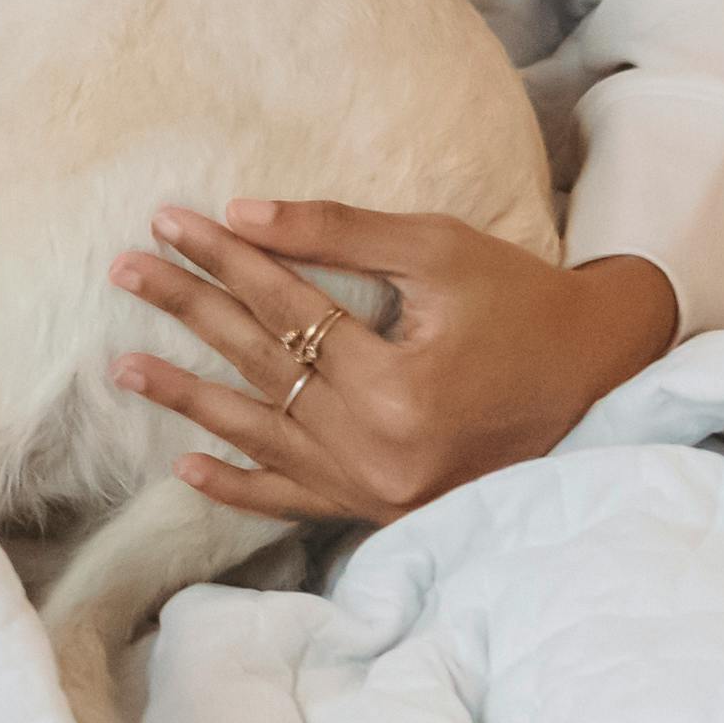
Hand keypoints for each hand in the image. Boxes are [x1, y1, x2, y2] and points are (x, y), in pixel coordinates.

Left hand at [111, 199, 681, 521]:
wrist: (600, 376)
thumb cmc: (521, 301)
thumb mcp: (437, 250)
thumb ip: (338, 234)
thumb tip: (240, 214)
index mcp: (400, 385)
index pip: (285, 308)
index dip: (223, 259)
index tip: (168, 222)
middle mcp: (384, 449)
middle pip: (263, 367)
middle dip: (189, 312)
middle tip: (124, 270)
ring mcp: (381, 490)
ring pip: (264, 437)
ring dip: (189, 401)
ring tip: (123, 366)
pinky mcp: (386, 508)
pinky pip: (298, 501)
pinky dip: (242, 486)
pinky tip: (187, 466)